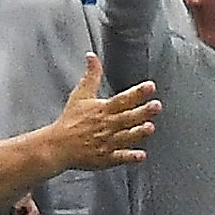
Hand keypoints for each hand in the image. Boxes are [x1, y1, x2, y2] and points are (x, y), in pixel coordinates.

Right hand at [53, 54, 159, 168]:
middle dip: (142, 111)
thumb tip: (92, 56)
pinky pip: (119, 157)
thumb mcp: (80, 95)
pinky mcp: (106, 157)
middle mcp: (107, 125)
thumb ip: (91, 75)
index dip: (137, 92)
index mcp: (102, 109)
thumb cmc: (70, 120)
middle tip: (156, 106)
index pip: (123, 99)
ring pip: (126, 136)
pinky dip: (130, 157)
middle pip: (127, 117)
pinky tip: (141, 155)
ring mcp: (107, 142)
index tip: (150, 86)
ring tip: (150, 127)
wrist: (58, 145)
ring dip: (138, 132)